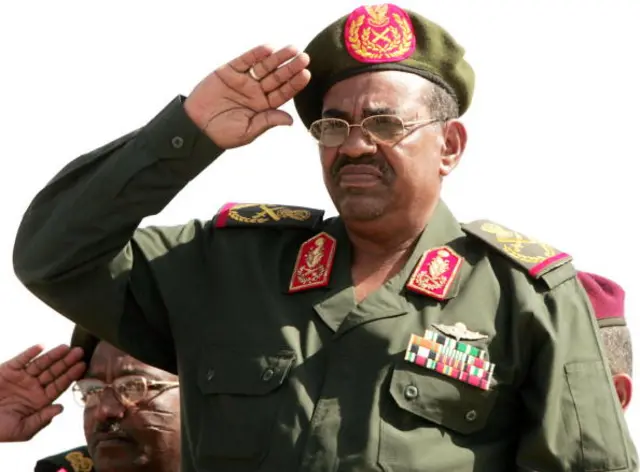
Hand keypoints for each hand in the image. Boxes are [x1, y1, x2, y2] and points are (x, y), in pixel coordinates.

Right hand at [0, 344, 85, 441]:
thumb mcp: (22, 430)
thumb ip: (42, 419)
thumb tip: (60, 408)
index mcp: (40, 401)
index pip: (59, 386)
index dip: (71, 375)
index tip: (82, 366)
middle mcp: (34, 387)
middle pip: (54, 372)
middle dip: (67, 362)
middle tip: (79, 352)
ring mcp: (22, 377)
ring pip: (41, 364)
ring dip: (53, 355)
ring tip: (66, 347)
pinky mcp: (8, 370)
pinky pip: (21, 360)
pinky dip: (30, 353)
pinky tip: (41, 347)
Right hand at [184, 44, 310, 148]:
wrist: (196, 127)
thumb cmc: (222, 134)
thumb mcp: (248, 131)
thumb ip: (268, 122)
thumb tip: (290, 120)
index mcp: (263, 107)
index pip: (283, 93)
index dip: (294, 84)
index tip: (306, 75)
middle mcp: (256, 92)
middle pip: (277, 77)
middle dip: (290, 68)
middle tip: (304, 58)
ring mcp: (244, 80)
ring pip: (264, 66)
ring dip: (278, 58)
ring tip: (291, 49)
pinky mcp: (229, 71)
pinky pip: (245, 61)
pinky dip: (255, 54)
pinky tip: (267, 49)